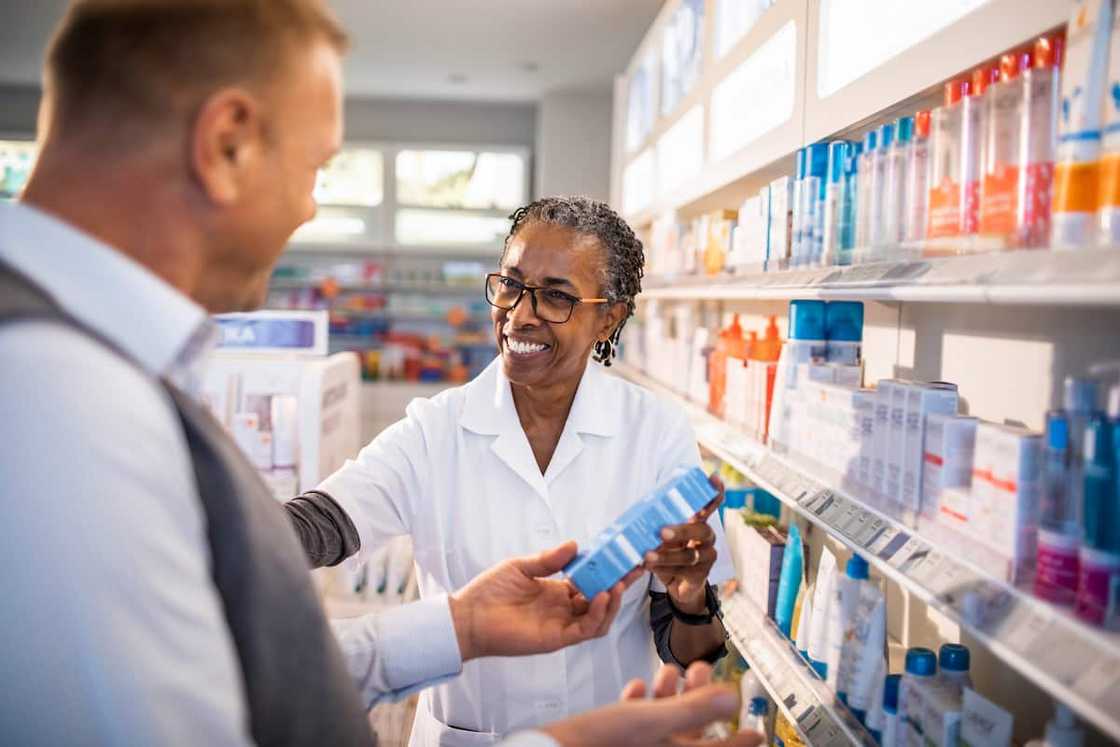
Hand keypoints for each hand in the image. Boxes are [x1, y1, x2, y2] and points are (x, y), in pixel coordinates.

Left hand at [448, 541, 640, 660]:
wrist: (468, 616)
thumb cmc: (490, 591)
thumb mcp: (522, 566)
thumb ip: (549, 560)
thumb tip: (576, 544)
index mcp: (558, 591)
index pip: (592, 581)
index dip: (610, 570)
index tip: (627, 555)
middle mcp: (564, 609)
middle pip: (602, 599)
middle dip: (621, 584)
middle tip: (636, 566)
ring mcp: (562, 625)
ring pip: (600, 617)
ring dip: (613, 601)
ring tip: (619, 582)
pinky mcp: (556, 638)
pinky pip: (585, 630)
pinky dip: (598, 614)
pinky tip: (603, 596)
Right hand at [540, 661, 763, 745]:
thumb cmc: (597, 745)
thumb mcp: (651, 721)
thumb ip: (693, 708)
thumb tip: (733, 700)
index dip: (739, 740)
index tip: (757, 732)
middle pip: (691, 732)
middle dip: (699, 698)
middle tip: (704, 670)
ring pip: (664, 726)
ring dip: (669, 695)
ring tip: (669, 669)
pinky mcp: (615, 746)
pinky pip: (637, 729)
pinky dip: (641, 706)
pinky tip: (637, 689)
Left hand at [645, 474, 723, 612]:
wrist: (679, 585)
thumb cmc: (669, 551)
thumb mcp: (663, 535)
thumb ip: (658, 523)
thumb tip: (638, 516)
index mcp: (698, 521)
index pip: (710, 503)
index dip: (714, 491)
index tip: (714, 478)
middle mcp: (706, 536)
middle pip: (701, 530)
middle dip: (681, 531)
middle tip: (662, 532)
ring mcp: (707, 556)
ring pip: (689, 555)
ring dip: (666, 556)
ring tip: (647, 556)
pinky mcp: (701, 574)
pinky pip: (684, 571)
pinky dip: (665, 569)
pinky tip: (650, 567)